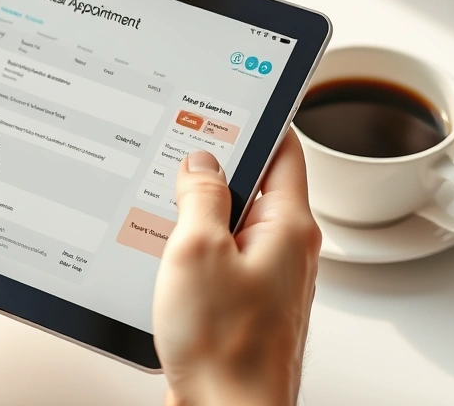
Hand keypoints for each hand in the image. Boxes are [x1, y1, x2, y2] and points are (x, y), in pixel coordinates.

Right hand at [153, 131, 320, 405]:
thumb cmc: (226, 351)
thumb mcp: (199, 251)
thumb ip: (202, 197)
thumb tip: (201, 164)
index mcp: (288, 228)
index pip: (285, 150)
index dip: (255, 120)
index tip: (228, 102)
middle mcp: (284, 251)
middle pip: (255, 185)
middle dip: (215, 168)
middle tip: (177, 155)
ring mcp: (264, 279)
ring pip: (232, 224)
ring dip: (199, 213)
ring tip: (164, 207)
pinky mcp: (242, 305)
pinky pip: (219, 259)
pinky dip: (193, 249)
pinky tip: (165, 255)